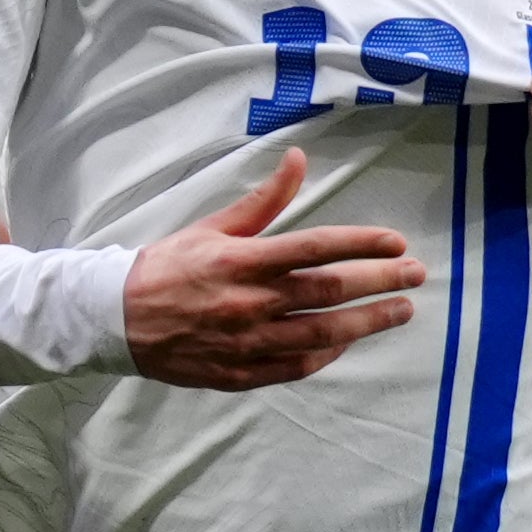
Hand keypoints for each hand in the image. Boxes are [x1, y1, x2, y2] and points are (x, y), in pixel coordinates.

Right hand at [122, 149, 423, 389]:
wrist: (116, 319)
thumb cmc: (168, 267)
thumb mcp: (213, 227)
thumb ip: (263, 200)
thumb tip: (298, 159)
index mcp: (243, 260)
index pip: (316, 248)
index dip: (362, 244)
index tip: (396, 242)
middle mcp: (250, 302)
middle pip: (329, 291)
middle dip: (380, 282)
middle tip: (415, 274)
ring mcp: (247, 341)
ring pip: (322, 334)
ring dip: (367, 322)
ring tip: (400, 311)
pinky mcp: (240, 372)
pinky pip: (296, 366)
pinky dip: (327, 354)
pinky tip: (348, 341)